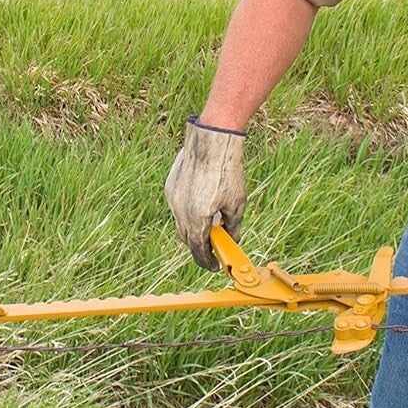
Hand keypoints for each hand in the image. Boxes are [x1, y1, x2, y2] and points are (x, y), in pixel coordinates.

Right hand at [164, 116, 246, 269]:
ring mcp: (173, 197)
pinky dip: (187, 212)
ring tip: (208, 225)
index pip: (198, 250)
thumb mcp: (237, 203)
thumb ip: (233, 226)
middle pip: (186, 239)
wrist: (212, 141)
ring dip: (192, 229)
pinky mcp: (171, 185)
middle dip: (198, 247)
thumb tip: (233, 239)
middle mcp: (180, 210)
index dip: (206, 261)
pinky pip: (177, 206)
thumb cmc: (227, 171)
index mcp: (197, 218)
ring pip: (180, 222)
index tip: (213, 266)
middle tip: (212, 248)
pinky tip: (201, 204)